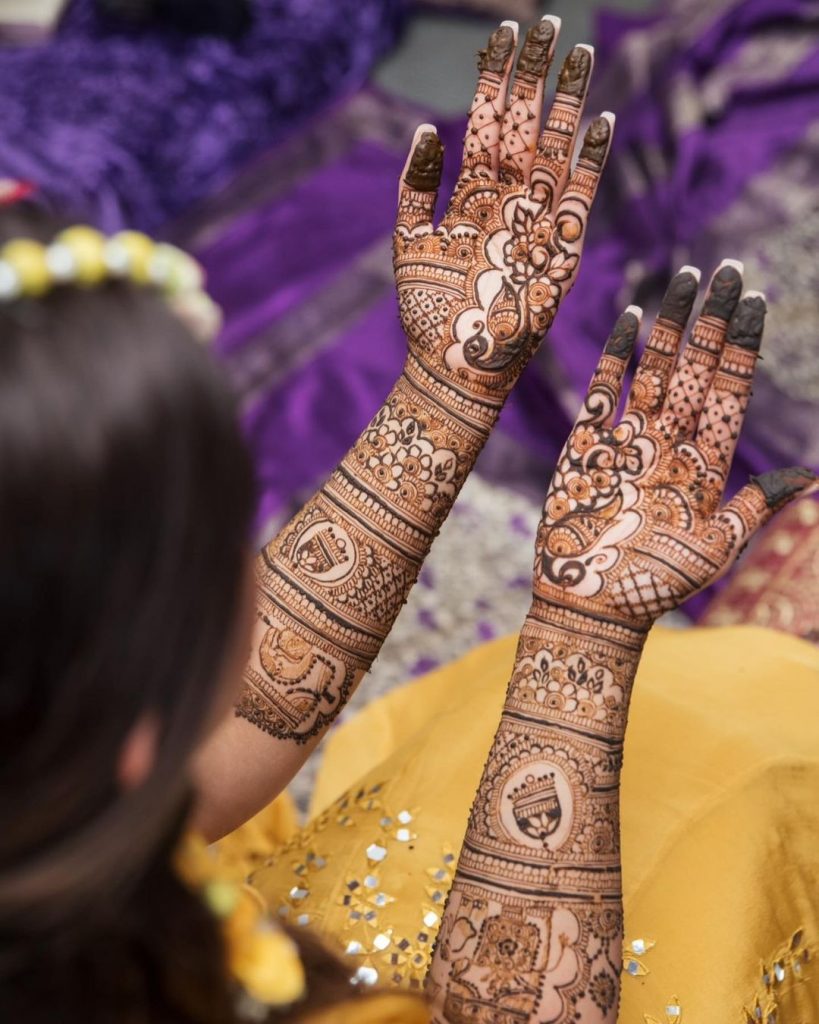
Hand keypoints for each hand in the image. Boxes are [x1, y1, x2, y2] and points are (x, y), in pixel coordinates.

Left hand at [393, 18, 612, 400]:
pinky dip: (588, 166)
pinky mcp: (559, 255)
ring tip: (579, 55)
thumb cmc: (426, 313)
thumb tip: (429, 129)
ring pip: (554, 153)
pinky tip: (598, 124)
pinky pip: (578, 202)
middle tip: (548, 23)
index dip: (497, 78)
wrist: (452, 367)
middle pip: (525, 126)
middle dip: (535, 76)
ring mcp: (535, 225)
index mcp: (471, 195)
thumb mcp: (408, 243)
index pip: (488, 123)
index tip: (505, 33)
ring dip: (567, 105)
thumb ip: (416, 187)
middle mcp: (506, 202)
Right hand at [533, 262, 816, 627]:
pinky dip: (616, 356)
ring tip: (687, 277)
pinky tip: (631, 319)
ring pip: (656, 370)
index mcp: (704, 466)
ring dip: (672, 326)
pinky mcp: (587, 447)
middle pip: (696, 370)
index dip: (743, 347)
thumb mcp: (718, 549)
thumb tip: (808, 474)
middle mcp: (669, 445)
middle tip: (729, 270)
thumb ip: (755, 505)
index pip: (728, 391)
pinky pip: (605, 391)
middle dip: (714, 321)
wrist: (592, 606)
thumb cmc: (655, 587)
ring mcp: (628, 442)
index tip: (757, 301)